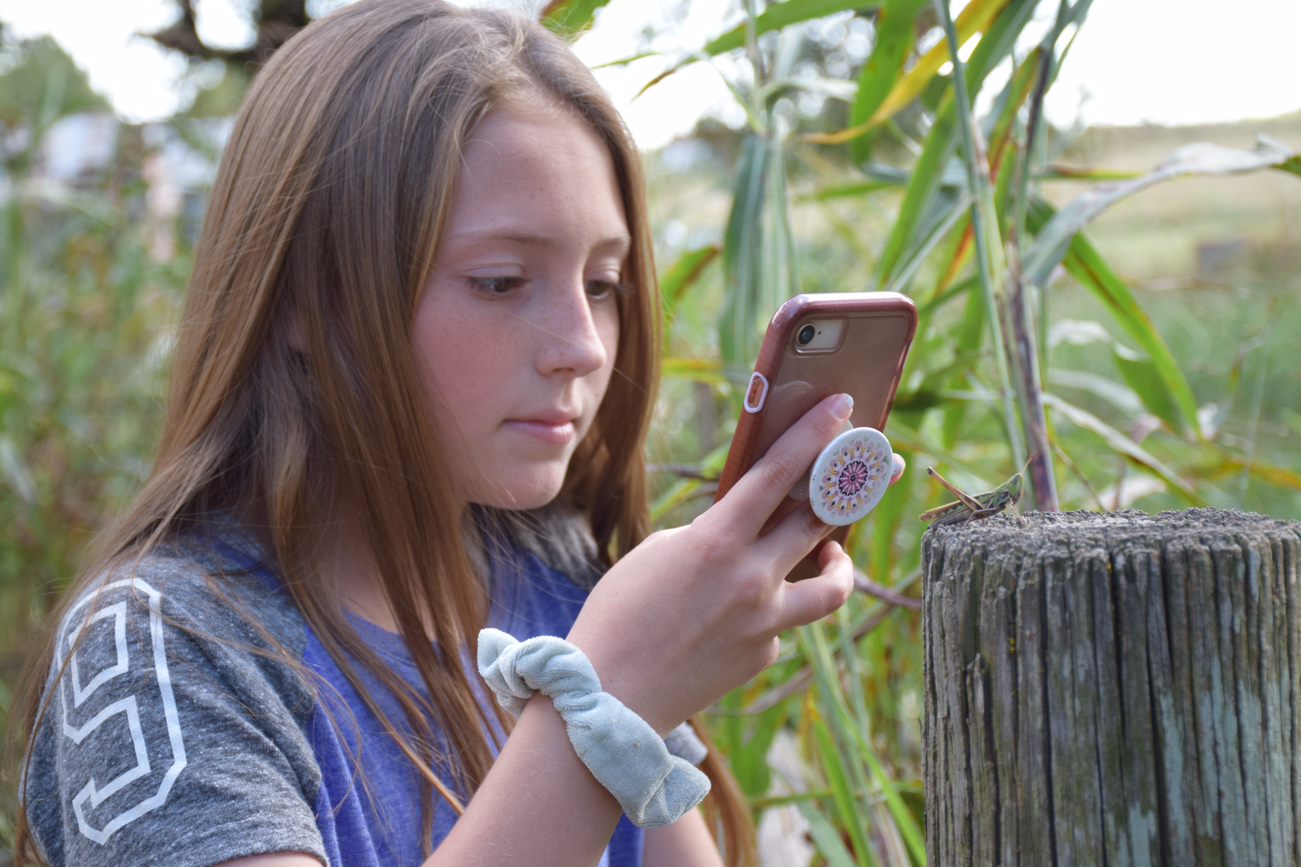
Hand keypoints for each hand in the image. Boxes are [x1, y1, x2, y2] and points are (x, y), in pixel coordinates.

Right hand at [566, 394, 902, 734]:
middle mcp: (753, 579)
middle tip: (876, 465)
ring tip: (832, 554)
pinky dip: (769, 612)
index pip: (778, 473)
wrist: (610, 697)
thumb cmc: (619, 615)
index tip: (844, 407)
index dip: (814, 435)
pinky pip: (783, 623)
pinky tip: (734, 620)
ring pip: (832, 586)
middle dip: (853, 486)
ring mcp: (766, 622)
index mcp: (718, 540)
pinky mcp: (765, 655)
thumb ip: (712, 534)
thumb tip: (749, 530)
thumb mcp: (659, 552)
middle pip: (820, 521)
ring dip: (838, 563)